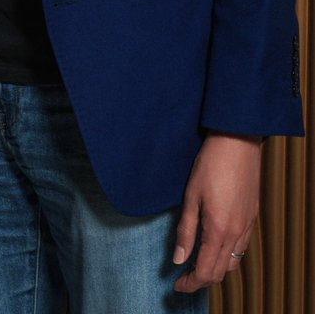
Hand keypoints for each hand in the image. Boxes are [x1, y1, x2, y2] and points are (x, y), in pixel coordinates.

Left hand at [172, 132, 261, 292]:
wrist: (237, 142)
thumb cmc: (210, 164)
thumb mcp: (191, 196)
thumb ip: (186, 230)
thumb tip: (178, 259)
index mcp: (219, 230)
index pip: (205, 271)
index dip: (190, 283)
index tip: (176, 285)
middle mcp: (237, 233)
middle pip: (220, 272)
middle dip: (201, 280)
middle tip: (183, 278)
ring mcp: (247, 226)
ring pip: (233, 262)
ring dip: (215, 269)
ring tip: (197, 263)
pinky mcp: (252, 217)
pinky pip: (242, 248)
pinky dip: (228, 255)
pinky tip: (215, 246)